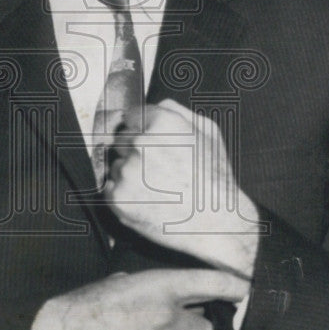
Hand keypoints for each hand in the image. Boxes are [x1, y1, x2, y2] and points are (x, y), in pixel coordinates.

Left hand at [105, 99, 260, 278]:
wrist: (218, 224)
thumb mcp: (208, 132)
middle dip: (134, 149)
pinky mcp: (118, 198)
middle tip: (157, 167)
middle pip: (120, 138)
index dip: (140, 128)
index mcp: (160, 123)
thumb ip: (178, 111)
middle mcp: (140, 144)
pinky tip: (147, 199)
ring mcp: (127, 172)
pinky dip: (124, 193)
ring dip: (129, 172)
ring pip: (116, 164)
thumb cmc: (215, 179)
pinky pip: (110, 188)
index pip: (131, 115)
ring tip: (157, 187)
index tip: (148, 139)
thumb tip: (156, 105)